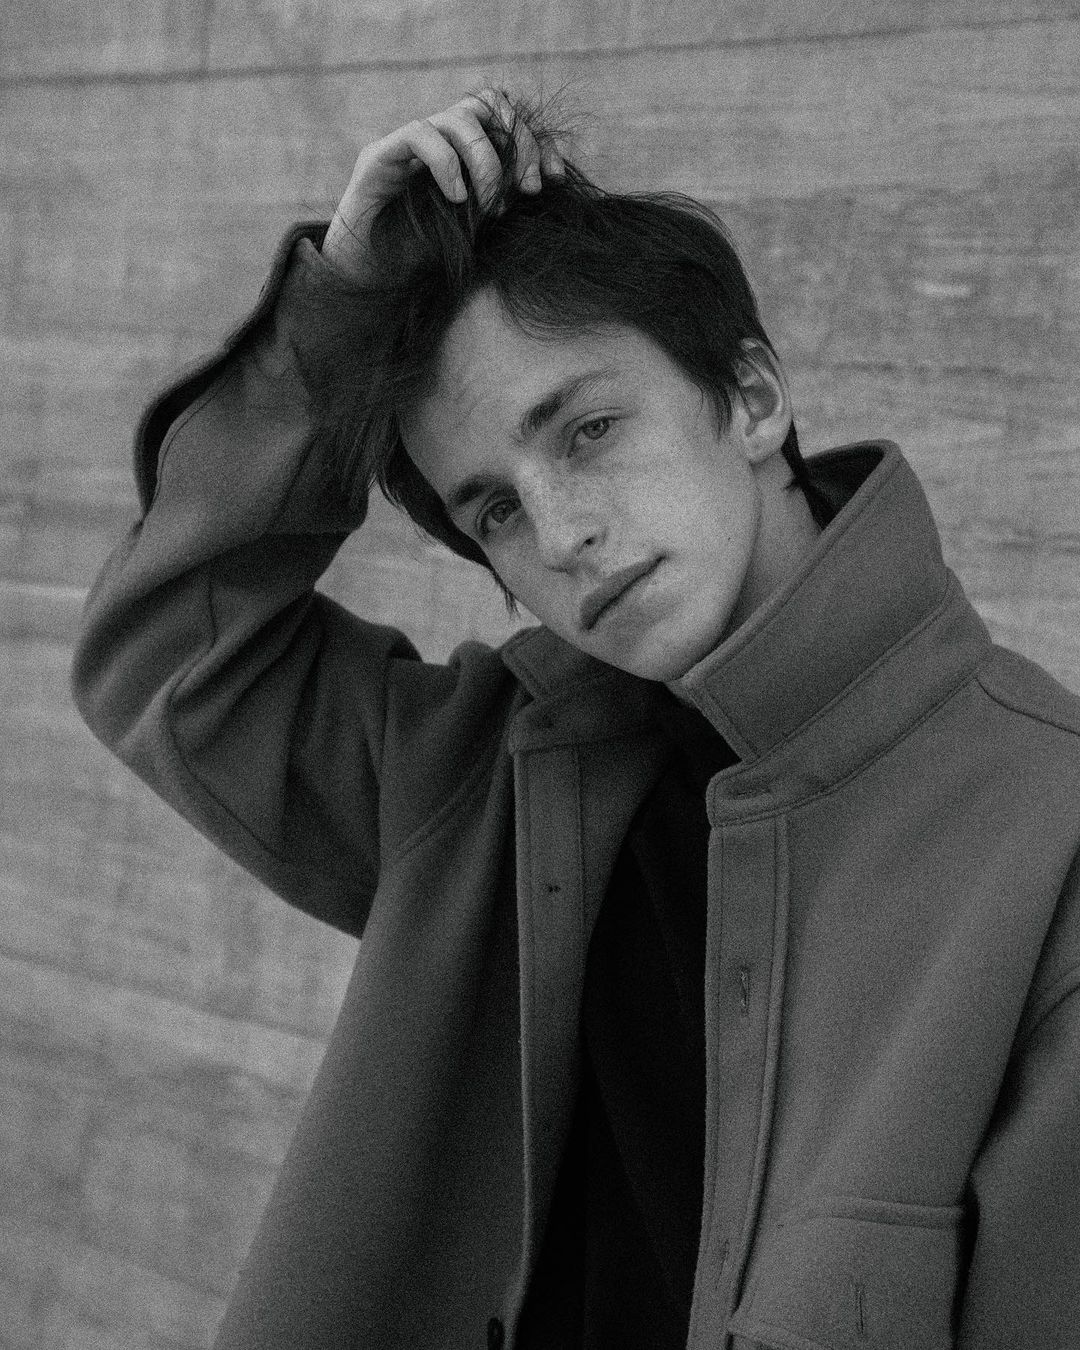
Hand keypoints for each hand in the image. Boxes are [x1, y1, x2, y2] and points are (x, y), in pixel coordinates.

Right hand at [321, 89, 563, 281]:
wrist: (368, 282)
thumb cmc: (420, 261)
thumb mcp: (476, 230)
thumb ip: (500, 201)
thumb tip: (539, 185)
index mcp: (460, 154)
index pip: (504, 120)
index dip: (535, 141)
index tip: (553, 179)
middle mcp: (435, 141)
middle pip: (486, 108)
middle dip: (517, 144)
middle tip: (526, 189)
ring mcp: (406, 146)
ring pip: (457, 117)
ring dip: (484, 159)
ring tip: (486, 202)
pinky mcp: (379, 157)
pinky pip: (419, 135)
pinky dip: (446, 163)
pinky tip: (457, 198)